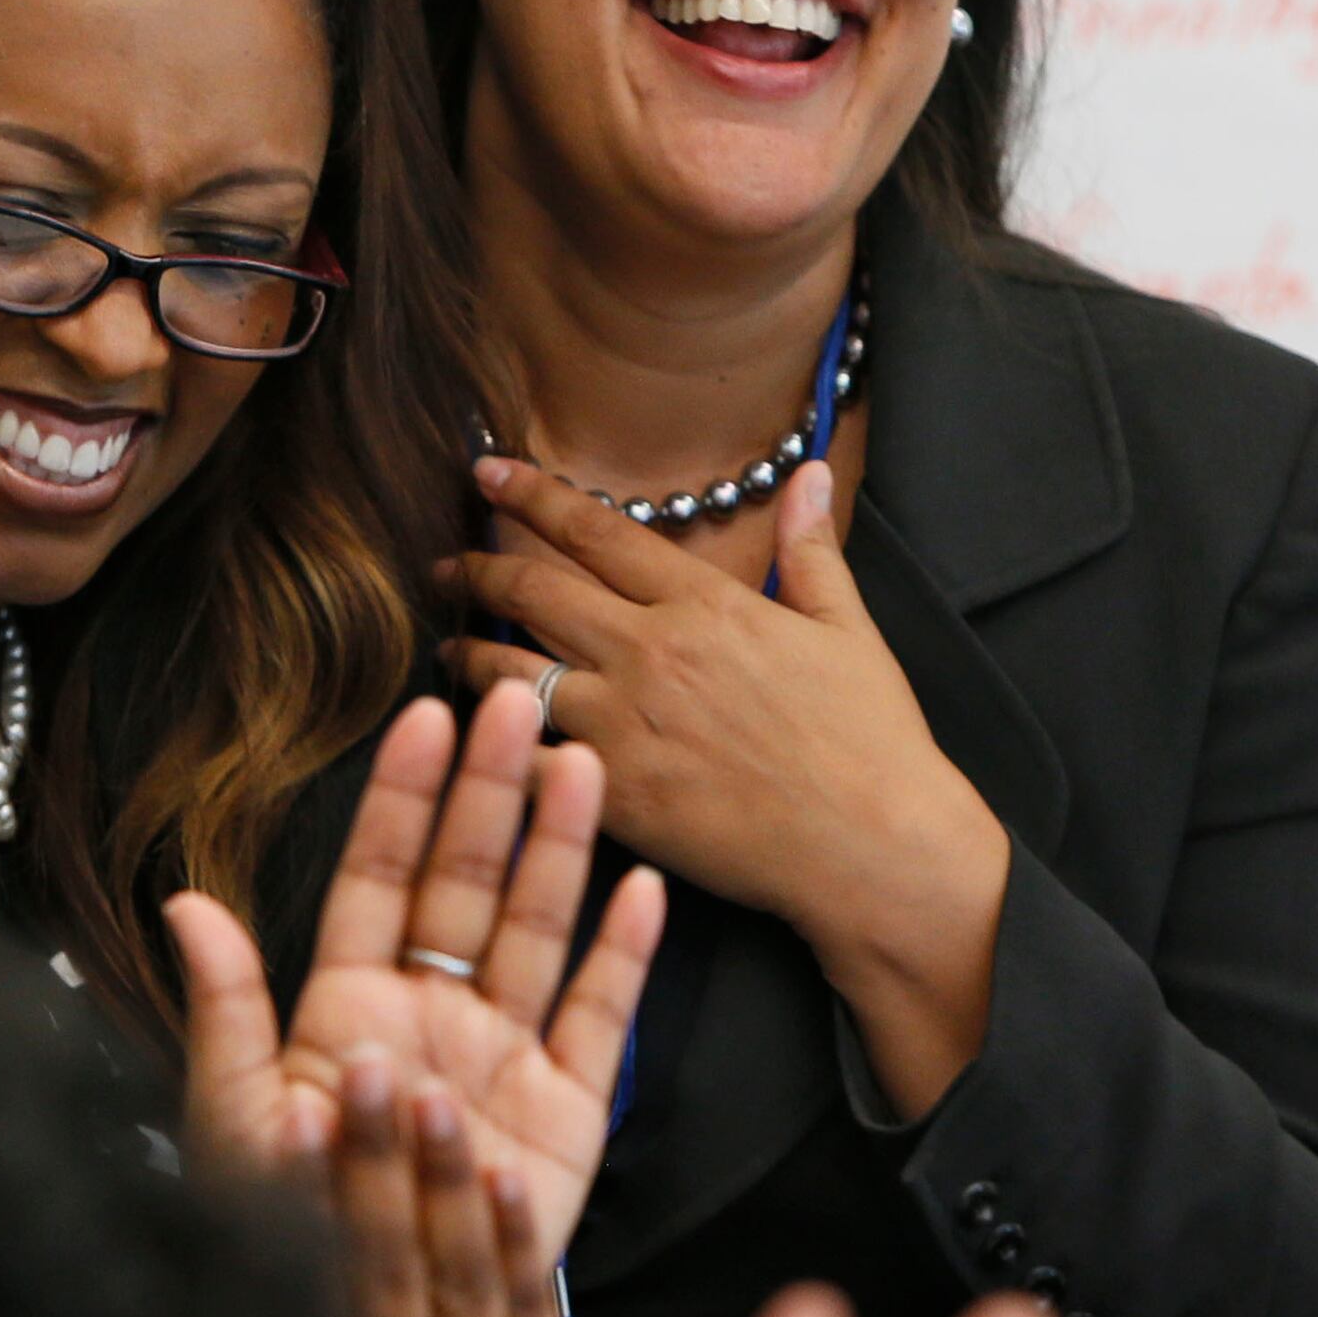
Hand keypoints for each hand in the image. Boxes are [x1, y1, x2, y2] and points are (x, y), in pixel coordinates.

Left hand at [169, 683, 665, 1262]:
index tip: (423, 719)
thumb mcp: (238, 1124)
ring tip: (580, 763)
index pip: (379, 879)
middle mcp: (431, 1015)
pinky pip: (600, 1019)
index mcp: (347, 1008)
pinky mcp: (565, 1114)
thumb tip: (186, 902)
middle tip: (514, 702)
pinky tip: (644, 888)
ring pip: (536, 928)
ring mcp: (502, 1057)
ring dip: (560, 846)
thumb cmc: (291, 1240)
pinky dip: (624, 954)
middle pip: (466, 881)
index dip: (401, 800)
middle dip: (489, 792)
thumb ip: (225, 1010)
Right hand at [318, 1051, 583, 1316]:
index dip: (330, 1200)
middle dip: (393, 1163)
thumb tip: (238, 1291)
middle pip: (417, 1271)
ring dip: (458, 1184)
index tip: (305, 1116)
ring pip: (485, 1284)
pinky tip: (503, 1181)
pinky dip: (521, 1246)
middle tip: (377, 1071)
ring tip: (434, 1099)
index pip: (349, 1296)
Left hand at [447, 457, 1009, 1117]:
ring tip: (446, 646)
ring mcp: (623, 724)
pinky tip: (473, 735)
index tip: (487, 472)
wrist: (871, 844)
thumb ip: (812, 549)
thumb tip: (807, 474)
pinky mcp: (611, 794)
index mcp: (702, 604)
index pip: (594, 531)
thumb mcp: (847, 628)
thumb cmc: (869, 738)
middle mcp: (649, 652)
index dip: (532, 494)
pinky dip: (490, 740)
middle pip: (534, 592)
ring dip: (467, 651)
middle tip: (448, 563)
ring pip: (510, 672)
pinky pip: (524, 756)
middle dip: (479, 570)